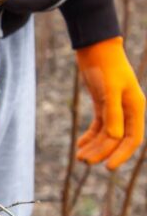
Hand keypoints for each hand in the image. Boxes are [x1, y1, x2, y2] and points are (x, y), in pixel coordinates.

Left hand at [76, 37, 144, 169]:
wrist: (95, 47)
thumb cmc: (105, 66)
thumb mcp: (109, 89)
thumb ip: (112, 112)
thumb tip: (115, 138)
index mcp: (136, 107)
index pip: (132, 138)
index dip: (122, 154)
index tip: (108, 167)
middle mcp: (128, 110)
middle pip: (117, 140)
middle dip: (102, 152)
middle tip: (84, 162)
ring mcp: (115, 107)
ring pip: (106, 134)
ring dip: (94, 146)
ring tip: (79, 157)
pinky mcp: (102, 103)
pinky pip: (98, 125)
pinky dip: (89, 136)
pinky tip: (79, 145)